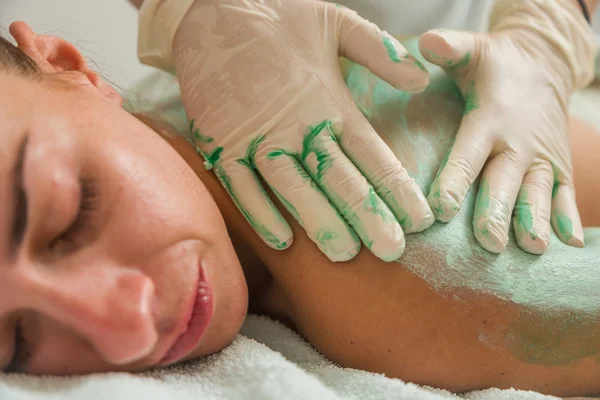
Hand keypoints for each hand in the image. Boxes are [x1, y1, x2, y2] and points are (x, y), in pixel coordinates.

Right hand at [173, 0, 433, 261]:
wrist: (215, 6)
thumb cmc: (281, 16)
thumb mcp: (338, 22)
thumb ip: (380, 53)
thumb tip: (422, 77)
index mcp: (330, 102)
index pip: (372, 154)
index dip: (396, 188)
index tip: (419, 220)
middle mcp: (297, 124)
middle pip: (337, 178)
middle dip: (367, 216)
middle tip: (392, 251)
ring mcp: (256, 135)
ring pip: (292, 187)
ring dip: (318, 222)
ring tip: (344, 254)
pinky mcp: (221, 140)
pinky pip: (241, 184)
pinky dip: (260, 212)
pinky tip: (282, 240)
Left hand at [418, 0, 595, 253]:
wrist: (543, 66)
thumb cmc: (494, 66)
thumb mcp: (472, 50)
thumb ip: (450, 48)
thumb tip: (427, 41)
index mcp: (489, 118)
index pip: (469, 153)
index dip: (454, 181)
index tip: (440, 208)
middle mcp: (517, 142)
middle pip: (505, 181)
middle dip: (497, 211)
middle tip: (488, 241)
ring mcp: (542, 157)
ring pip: (538, 194)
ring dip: (535, 220)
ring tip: (533, 247)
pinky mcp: (559, 167)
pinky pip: (565, 194)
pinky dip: (568, 217)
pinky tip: (569, 243)